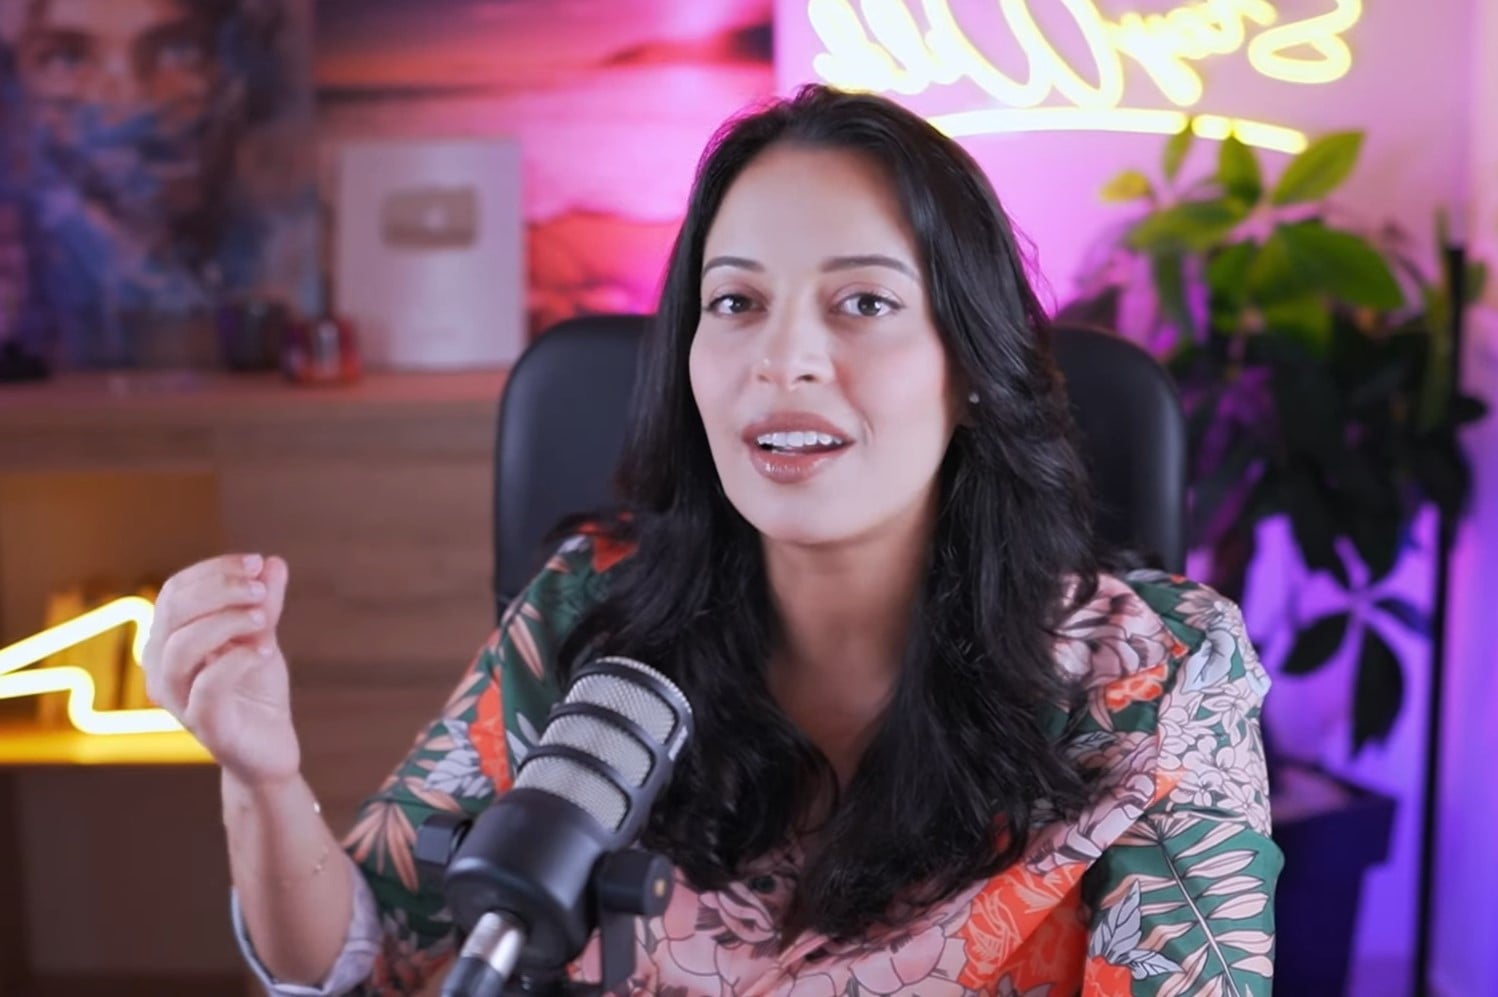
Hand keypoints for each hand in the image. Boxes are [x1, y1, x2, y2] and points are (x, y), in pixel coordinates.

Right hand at [143, 553, 299, 786]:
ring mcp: (178, 699)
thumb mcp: (262, 637)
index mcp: (168, 641)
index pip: (175, 591)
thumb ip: (265, 603)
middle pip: (173, 611)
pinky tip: (265, 650)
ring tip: (264, 619)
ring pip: (181, 646)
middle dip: (221, 589)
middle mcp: (161, 669)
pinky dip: (238, 659)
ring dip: (227, 620)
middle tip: (262, 589)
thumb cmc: (256, 691)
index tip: (255, 563)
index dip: (214, 570)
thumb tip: (272, 561)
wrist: (270, 746)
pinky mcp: (203, 725)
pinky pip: (209, 684)